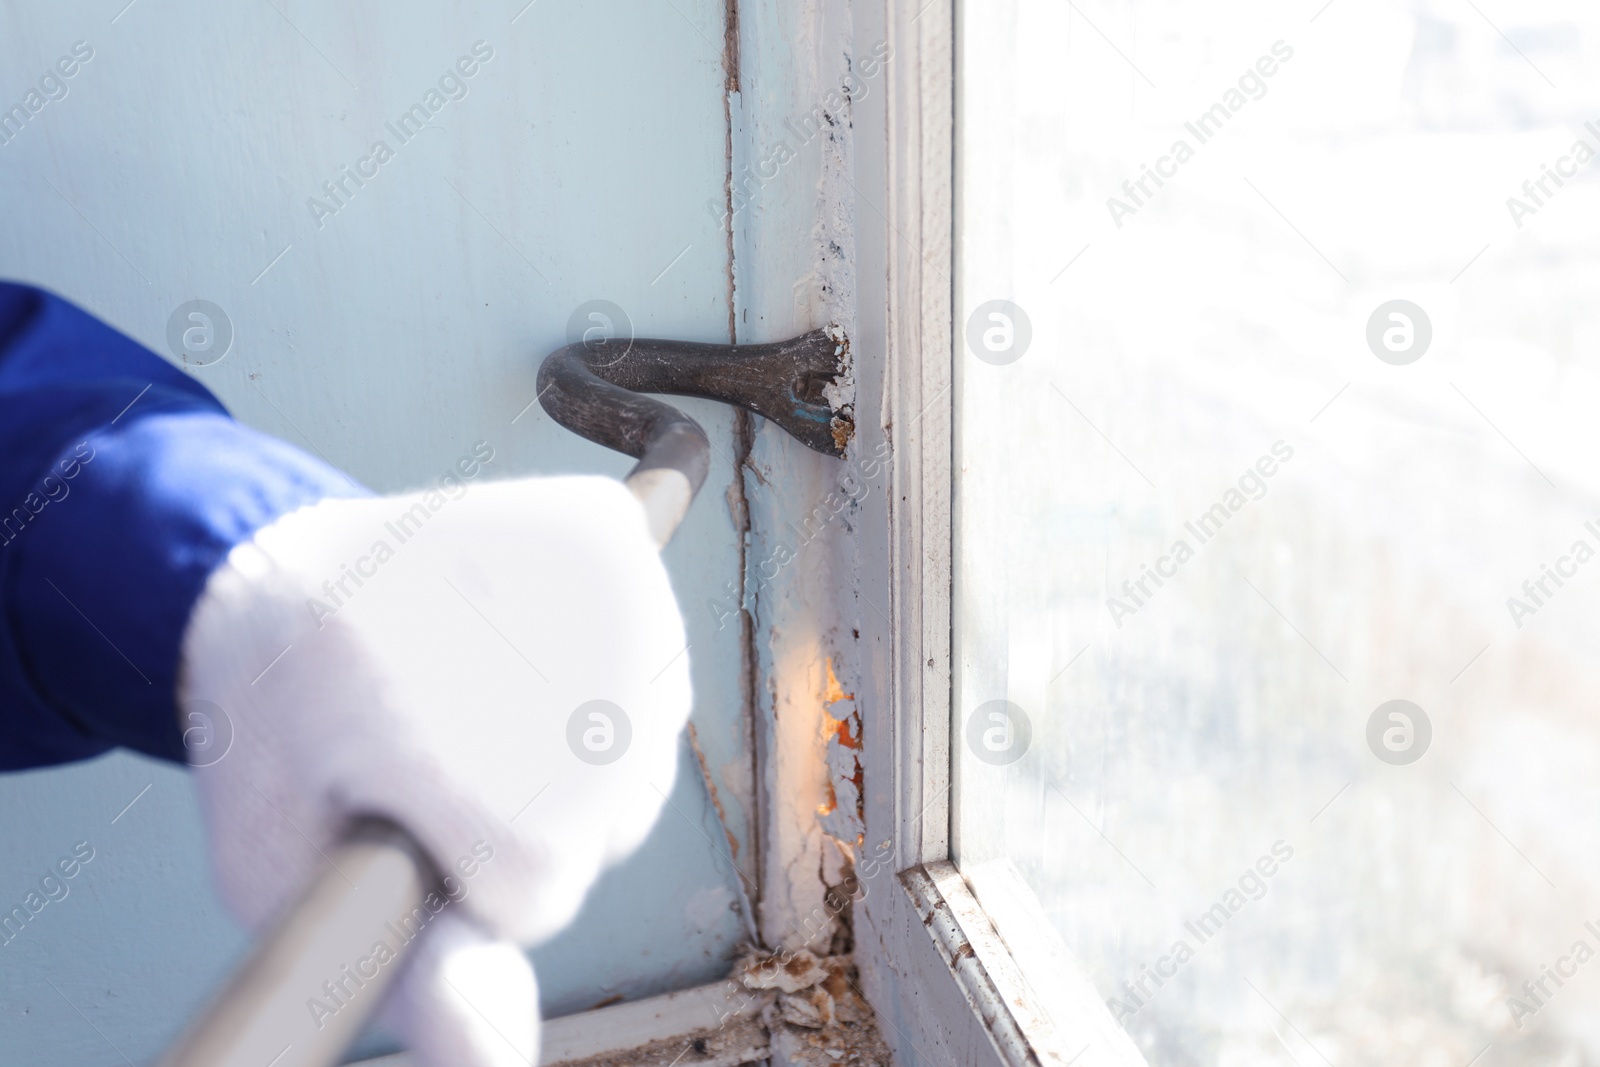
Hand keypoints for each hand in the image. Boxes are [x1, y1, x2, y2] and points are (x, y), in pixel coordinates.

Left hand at [178, 475, 692, 1064]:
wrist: (265, 569)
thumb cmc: (273, 735)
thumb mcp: (292, 878)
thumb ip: (412, 983)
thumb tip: (499, 1059)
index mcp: (413, 717)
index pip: (540, 886)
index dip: (472, 880)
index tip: (403, 813)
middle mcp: (520, 626)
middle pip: (605, 825)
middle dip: (530, 826)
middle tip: (432, 753)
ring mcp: (580, 567)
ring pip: (643, 759)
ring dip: (575, 763)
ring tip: (473, 701)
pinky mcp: (607, 530)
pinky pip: (660, 679)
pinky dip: (606, 691)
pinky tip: (525, 661)